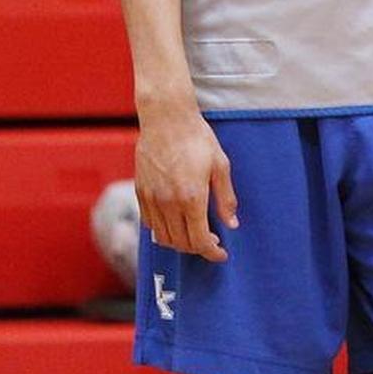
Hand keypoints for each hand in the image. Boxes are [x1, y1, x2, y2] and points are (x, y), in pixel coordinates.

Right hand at [135, 100, 238, 261]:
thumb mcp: (220, 165)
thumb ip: (225, 198)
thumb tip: (231, 224)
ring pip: (163, 238)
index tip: (221, 254)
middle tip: (211, 241)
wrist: (167, 119)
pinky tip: (175, 221)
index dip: (212, 253)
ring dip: (180, 242)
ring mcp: (152, 200)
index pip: (200, 241)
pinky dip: (163, 230)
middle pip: (181, 244)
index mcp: (192, 198)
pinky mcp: (141, 193)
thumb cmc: (197, 138)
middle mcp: (169, 204)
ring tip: (193, 232)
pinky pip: (150, 224)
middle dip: (198, 248)